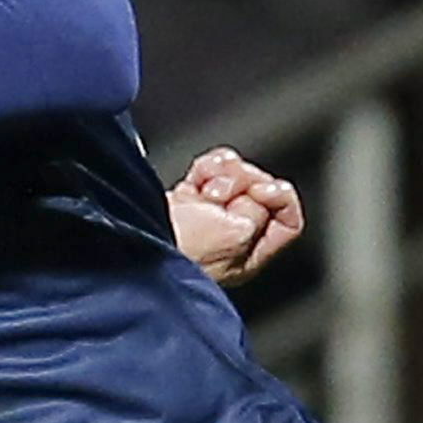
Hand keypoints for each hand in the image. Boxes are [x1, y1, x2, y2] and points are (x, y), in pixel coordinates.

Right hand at [169, 147, 303, 286]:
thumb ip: (259, 212)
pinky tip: (197, 178)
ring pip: (235, 176)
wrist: (133, 239)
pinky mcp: (185, 200)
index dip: (280, 199)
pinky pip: (210, 171)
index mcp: (249, 254)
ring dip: (223, 173)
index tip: (263, 192)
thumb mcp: (236, 235)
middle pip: (260, 191)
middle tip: (225, 193)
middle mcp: (232, 237)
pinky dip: (206, 168)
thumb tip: (258, 197)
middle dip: (245, 182)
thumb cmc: (179, 252)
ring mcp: (208, 217)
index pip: (288, 220)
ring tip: (206, 188)